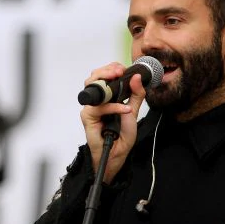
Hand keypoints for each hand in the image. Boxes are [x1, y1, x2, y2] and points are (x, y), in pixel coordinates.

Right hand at [80, 62, 146, 183]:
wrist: (116, 155)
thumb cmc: (121, 136)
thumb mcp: (133, 112)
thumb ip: (136, 95)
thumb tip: (136, 77)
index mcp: (106, 98)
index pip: (104, 76)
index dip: (112, 68)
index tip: (124, 67)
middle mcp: (97, 101)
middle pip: (93, 78)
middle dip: (106, 70)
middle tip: (119, 70)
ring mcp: (90, 109)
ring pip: (92, 88)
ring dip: (106, 80)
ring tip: (119, 78)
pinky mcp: (87, 117)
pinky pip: (99, 107)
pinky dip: (113, 106)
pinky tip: (124, 109)